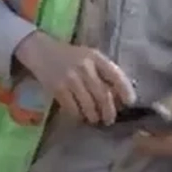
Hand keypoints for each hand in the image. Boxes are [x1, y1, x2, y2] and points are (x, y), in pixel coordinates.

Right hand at [14, 32, 135, 124]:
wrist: (41, 51)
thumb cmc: (70, 56)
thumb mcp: (89, 57)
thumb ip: (104, 72)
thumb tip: (120, 96)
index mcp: (96, 58)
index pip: (116, 75)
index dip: (125, 91)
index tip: (129, 103)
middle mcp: (85, 67)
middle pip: (103, 95)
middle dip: (109, 112)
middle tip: (109, 119)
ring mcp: (70, 78)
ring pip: (89, 105)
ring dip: (94, 116)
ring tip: (94, 119)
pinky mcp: (57, 89)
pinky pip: (72, 109)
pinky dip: (78, 116)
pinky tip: (79, 117)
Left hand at [134, 81, 171, 156]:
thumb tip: (158, 111)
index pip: (167, 144)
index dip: (151, 143)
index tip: (137, 137)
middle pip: (168, 150)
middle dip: (150, 147)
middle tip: (135, 140)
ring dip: (156, 146)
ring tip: (141, 139)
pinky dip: (163, 143)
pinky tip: (155, 136)